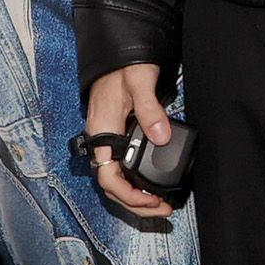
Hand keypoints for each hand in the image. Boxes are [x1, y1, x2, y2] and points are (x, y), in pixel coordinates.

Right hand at [82, 62, 177, 224]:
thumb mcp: (138, 82)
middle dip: (136, 203)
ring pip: (116, 181)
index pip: (108, 177)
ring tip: (159, 203)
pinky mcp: (117, 139)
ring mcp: (108, 141)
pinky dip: (135, 183)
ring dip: (136, 197)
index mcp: (102, 132)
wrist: (117, 55)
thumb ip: (149, 109)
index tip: (151, 200)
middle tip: (163, 209)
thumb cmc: (123, 67)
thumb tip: (160, 135)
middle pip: (112, 187)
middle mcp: (101, 141)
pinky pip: (121, 169)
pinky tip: (149, 185)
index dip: (129, 195)